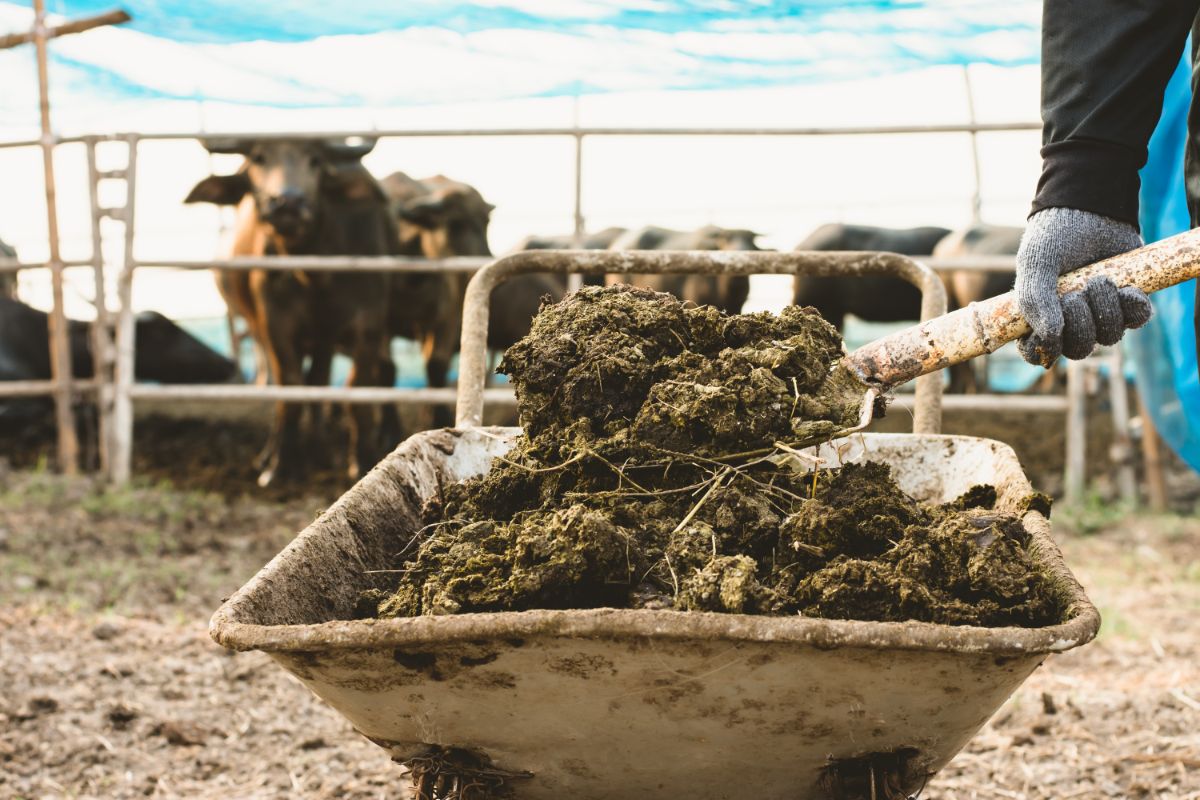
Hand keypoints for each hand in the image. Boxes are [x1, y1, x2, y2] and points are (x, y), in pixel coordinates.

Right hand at [1015, 207, 1151, 366]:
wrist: (1090, 207)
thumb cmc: (1054, 236)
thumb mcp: (1035, 265)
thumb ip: (1035, 301)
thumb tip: (1051, 338)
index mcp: (1040, 316)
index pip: (1038, 352)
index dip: (1042, 349)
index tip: (1045, 335)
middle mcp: (1071, 319)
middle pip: (1079, 349)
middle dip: (1079, 324)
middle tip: (1076, 293)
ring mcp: (1101, 311)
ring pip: (1109, 337)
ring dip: (1105, 310)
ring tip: (1099, 280)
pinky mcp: (1128, 300)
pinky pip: (1137, 319)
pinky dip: (1132, 307)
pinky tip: (1126, 287)